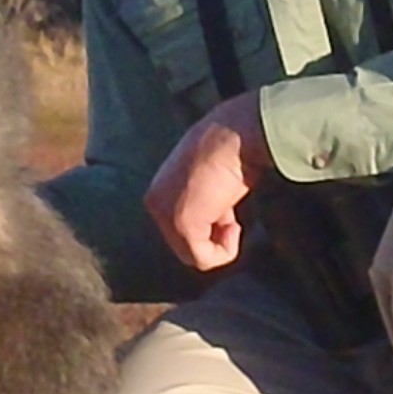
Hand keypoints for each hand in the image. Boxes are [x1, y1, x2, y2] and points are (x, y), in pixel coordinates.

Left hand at [144, 93, 270, 270]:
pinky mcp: (183, 224)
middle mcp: (155, 202)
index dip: (209, 225)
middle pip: (184, 245)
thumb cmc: (231, 150)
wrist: (236, 135)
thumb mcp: (208, 178)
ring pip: (194, 256)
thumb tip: (215, 223)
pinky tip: (234, 227)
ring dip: (220, 245)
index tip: (226, 209)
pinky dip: (225, 252)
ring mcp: (166, 215)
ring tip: (233, 221)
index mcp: (159, 190)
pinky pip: (204, 259)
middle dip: (212, 236)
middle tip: (231, 217)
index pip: (178, 229)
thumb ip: (202, 200)